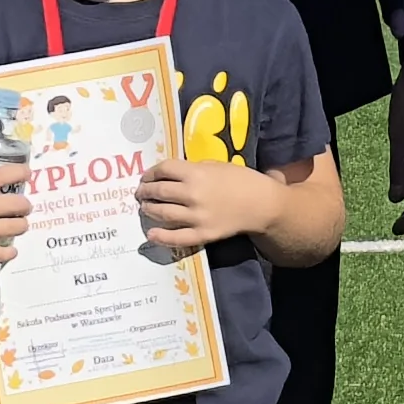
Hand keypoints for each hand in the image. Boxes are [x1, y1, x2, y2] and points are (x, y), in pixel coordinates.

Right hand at [0, 164, 27, 272]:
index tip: (27, 173)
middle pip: (19, 204)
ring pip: (16, 228)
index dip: (21, 172)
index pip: (6, 175)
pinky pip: (0, 254)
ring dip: (21, 225)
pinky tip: (11, 250)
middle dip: (25, 204)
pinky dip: (9, 252)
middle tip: (22, 204)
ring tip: (19, 223)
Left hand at [137, 157, 287, 250]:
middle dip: (145, 191)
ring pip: (162, 213)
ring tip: (145, 208)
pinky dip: (161, 237)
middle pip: (159, 191)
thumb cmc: (242, 181)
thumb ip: (194, 168)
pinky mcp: (203, 234)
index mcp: (196, 173)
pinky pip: (177, 237)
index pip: (164, 169)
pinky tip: (151, 234)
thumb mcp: (218, 165)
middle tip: (141, 193)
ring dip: (149, 210)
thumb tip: (173, 174)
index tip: (146, 177)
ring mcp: (196, 216)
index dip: (150, 172)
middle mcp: (192, 194)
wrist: (262, 205)